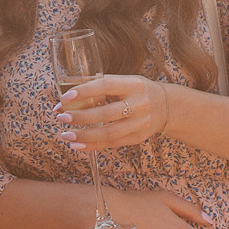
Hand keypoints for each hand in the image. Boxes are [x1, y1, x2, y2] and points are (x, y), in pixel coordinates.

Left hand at [53, 73, 167, 149]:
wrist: (166, 106)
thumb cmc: (137, 91)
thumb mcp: (125, 82)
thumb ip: (101, 88)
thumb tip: (67, 99)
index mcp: (134, 85)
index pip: (107, 85)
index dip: (85, 91)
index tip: (66, 96)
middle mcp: (139, 104)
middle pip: (106, 113)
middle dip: (81, 117)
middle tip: (61, 117)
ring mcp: (140, 123)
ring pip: (109, 133)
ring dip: (84, 135)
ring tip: (65, 135)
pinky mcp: (138, 137)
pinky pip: (113, 144)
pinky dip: (93, 146)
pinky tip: (77, 145)